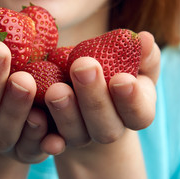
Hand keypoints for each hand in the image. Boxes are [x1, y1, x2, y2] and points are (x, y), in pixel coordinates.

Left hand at [43, 31, 159, 178]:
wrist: (85, 92)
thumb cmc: (112, 72)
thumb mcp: (131, 62)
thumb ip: (142, 54)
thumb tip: (146, 38)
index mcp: (134, 113)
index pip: (140, 115)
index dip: (132, 101)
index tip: (121, 78)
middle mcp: (109, 130)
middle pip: (106, 127)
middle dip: (94, 98)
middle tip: (82, 67)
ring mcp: (81, 137)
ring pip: (76, 134)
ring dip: (66, 112)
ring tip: (55, 88)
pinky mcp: (56, 136)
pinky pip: (49, 140)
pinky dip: (41, 132)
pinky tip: (33, 115)